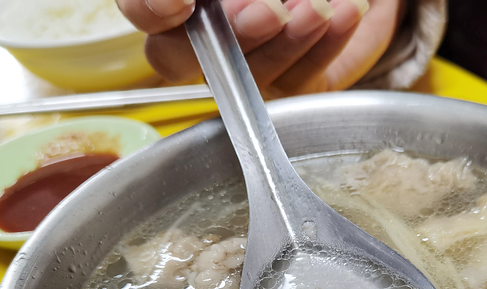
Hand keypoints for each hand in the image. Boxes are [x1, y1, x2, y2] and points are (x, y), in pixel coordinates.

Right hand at [117, 0, 404, 95]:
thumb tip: (225, 3)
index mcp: (183, 4)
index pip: (142, 9)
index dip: (150, 8)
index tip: (180, 3)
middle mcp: (200, 36)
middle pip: (182, 57)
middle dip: (232, 33)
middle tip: (269, 11)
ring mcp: (242, 67)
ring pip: (248, 72)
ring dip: (286, 42)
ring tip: (318, 11)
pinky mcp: (290, 84)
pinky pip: (300, 79)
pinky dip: (326, 45)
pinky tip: (345, 14)